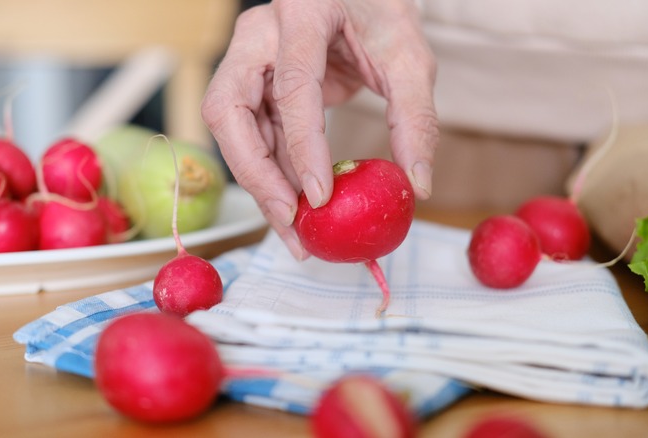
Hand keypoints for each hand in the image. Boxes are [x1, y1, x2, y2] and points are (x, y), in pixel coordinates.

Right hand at [201, 0, 437, 258]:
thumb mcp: (409, 58)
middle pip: (229, 110)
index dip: (301, 146)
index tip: (319, 196)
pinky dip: (269, 171)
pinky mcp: (249, 82)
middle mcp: (258, 33)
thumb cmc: (379, 12)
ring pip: (231, 128)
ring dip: (260, 181)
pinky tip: (293, 201)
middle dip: (257, 174)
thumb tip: (418, 185)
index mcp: (302, 13)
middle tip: (291, 222)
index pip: (292, 85)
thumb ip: (415, 118)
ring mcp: (246, 57)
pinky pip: (250, 133)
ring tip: (294, 227)